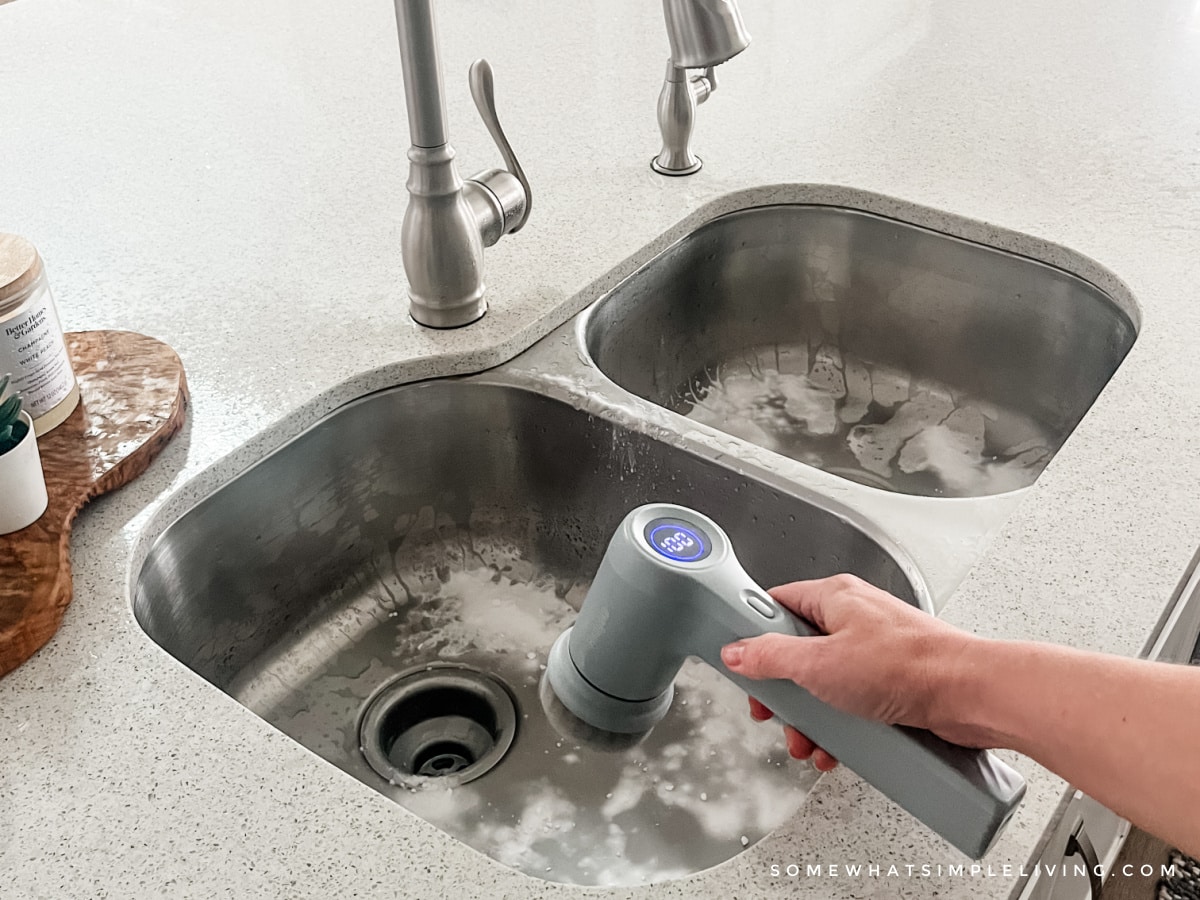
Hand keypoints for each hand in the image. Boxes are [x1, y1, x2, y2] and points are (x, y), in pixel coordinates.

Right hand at [720, 574, 981, 767]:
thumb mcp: (820, 664)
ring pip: (825, 684)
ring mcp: (877, 652)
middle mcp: (857, 619)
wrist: (972, 695)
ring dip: (811, 719)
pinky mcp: (894, 683)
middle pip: (798, 652)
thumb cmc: (910, 666)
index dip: (754, 635)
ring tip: (810, 742)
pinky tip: (838, 749)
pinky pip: (853, 703)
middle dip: (785, 693)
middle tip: (777, 714)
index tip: (742, 662)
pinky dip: (841, 727)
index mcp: (836, 597)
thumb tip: (737, 651)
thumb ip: (771, 657)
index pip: (777, 605)